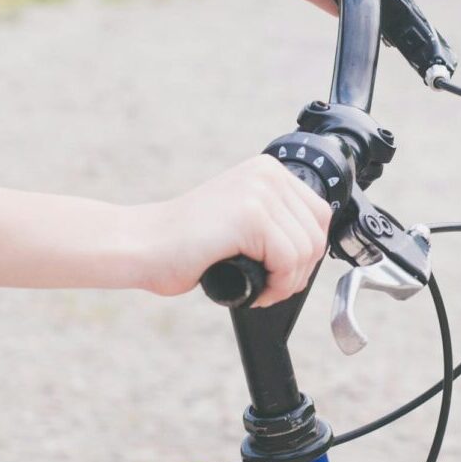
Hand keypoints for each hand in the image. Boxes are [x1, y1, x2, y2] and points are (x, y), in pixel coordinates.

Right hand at [130, 155, 331, 306]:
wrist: (142, 246)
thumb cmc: (186, 244)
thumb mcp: (241, 218)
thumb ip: (275, 221)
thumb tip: (314, 247)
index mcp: (268, 170)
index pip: (318, 214)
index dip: (306, 253)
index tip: (283, 273)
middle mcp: (267, 173)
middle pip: (316, 234)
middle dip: (299, 272)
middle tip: (271, 288)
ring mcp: (259, 191)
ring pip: (306, 250)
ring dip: (287, 283)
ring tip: (261, 290)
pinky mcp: (250, 216)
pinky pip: (288, 261)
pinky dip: (277, 286)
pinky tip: (255, 292)